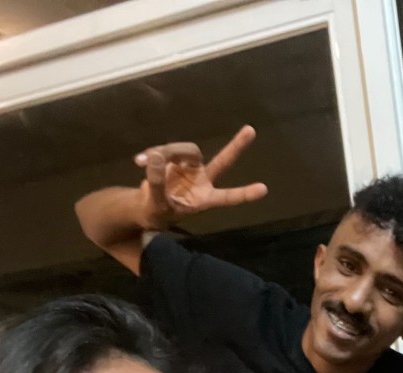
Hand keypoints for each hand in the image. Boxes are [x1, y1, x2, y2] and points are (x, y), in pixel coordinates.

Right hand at [133, 125, 267, 230]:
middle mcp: (204, 180)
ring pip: (186, 150)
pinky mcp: (177, 159)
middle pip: (222, 160)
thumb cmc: (158, 212)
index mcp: (204, 199)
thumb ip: (157, 183)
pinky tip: (139, 161)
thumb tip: (157, 157)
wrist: (146, 206)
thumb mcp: (156, 204)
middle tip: (251, 130)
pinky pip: (169, 149)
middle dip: (236, 146)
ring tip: (141, 161)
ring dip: (166, 152)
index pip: (228, 197)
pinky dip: (153, 153)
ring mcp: (192, 168)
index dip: (244, 194)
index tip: (263, 190)